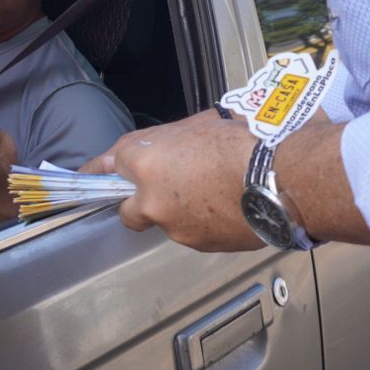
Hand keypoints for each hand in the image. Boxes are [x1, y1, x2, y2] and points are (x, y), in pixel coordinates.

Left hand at [81, 109, 263, 251]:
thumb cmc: (243, 142)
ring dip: (178, 211)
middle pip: (128, 210)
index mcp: (145, 161)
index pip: (105, 166)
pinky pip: (193, 233)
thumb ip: (165, 140)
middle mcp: (151, 199)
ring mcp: (175, 227)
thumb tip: (154, 146)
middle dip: (139, 202)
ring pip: (164, 222)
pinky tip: (225, 206)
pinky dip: (203, 223)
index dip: (99, 171)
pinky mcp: (200, 245)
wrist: (279, 177)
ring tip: (210, 191)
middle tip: (163, 188)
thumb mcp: (197, 124)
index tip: (91, 176)